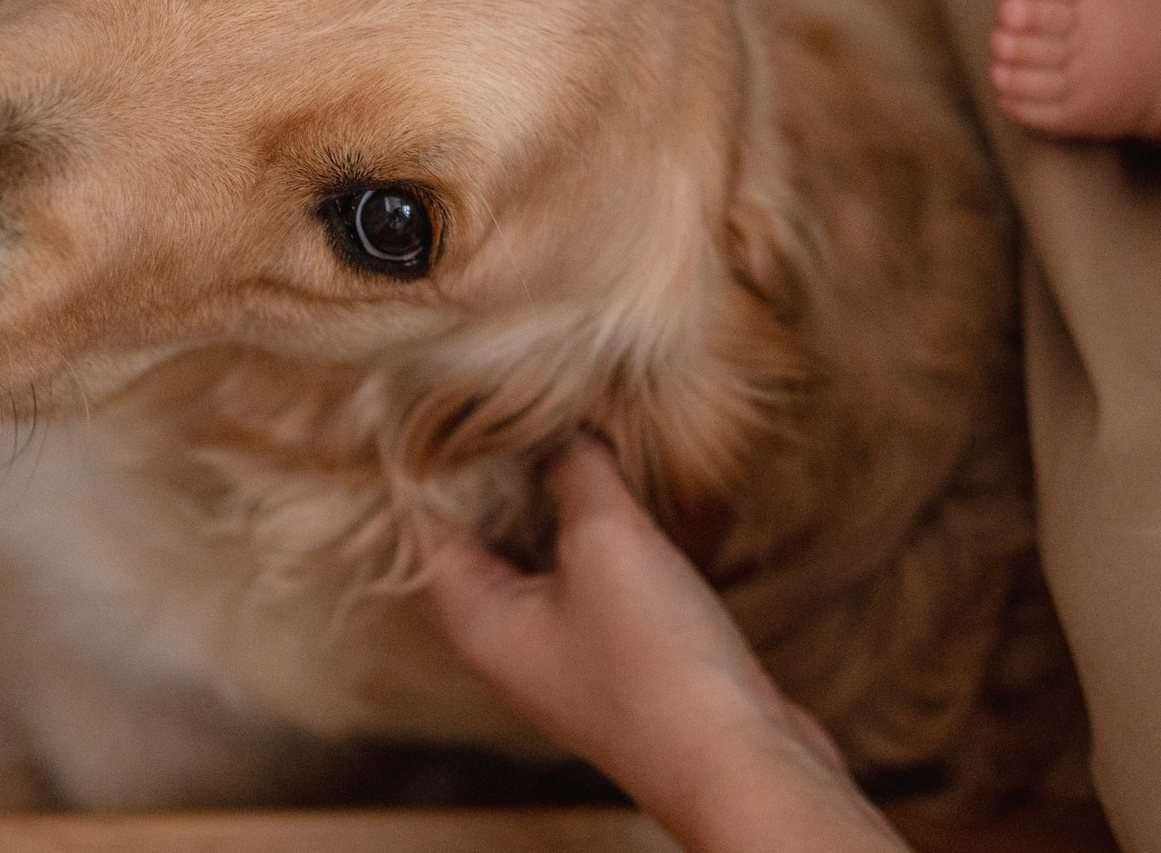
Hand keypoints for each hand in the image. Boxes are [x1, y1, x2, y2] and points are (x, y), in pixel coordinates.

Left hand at [420, 438, 904, 852]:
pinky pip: (587, 572)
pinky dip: (593, 525)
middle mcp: (506, 638)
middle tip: (507, 399)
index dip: (428, 464)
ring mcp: (563, 649)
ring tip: (564, 424)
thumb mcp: (606, 541)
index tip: (441, 398)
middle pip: (477, 537)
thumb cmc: (654, 664)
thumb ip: (574, 470)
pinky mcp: (617, 652)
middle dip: (493, 472)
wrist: (737, 761)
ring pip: (537, 551)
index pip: (422, 526)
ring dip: (548, 495)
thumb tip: (563, 425)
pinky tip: (622, 484)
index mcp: (475, 618)